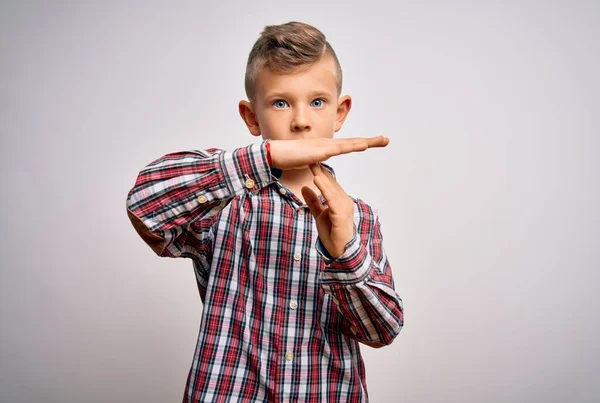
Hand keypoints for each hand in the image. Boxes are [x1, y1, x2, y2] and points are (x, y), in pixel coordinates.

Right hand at [269, 136, 388, 169]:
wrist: (276, 153)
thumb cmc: (287, 159)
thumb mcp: (305, 164)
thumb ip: (314, 166)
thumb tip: (318, 173)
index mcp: (325, 148)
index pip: (347, 146)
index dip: (360, 144)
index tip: (374, 143)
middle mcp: (327, 144)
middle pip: (353, 142)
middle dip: (370, 141)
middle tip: (386, 139)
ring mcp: (324, 146)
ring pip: (350, 143)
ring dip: (366, 142)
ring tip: (381, 140)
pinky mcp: (320, 150)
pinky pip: (340, 148)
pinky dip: (353, 146)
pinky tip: (363, 145)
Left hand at [301, 163, 354, 258]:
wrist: (339, 250)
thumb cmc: (332, 233)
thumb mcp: (318, 214)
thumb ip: (313, 201)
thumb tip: (304, 187)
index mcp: (339, 200)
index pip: (329, 183)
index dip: (319, 172)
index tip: (310, 162)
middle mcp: (344, 201)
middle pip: (330, 183)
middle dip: (320, 171)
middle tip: (311, 157)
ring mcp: (344, 207)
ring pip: (331, 188)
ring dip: (322, 176)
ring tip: (313, 165)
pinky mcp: (341, 213)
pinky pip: (331, 198)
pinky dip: (324, 188)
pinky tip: (317, 179)